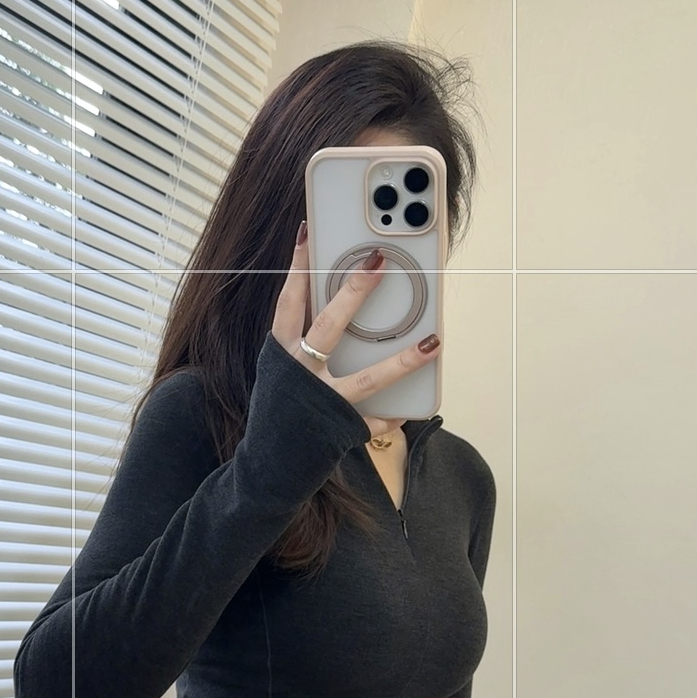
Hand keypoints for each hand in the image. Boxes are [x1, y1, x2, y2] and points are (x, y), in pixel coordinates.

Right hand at [273, 225, 440, 440]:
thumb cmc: (278, 407)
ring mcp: (321, 401)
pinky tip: (408, 410)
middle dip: (354, 293)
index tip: (308, 233)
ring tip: (432, 343)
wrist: (264, 464)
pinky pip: (372, 420)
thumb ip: (302, 340)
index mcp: (281, 352)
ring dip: (402, 361)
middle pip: (328, 326)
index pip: (289, 301)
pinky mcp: (338, 429)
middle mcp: (300, 373)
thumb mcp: (279, 369)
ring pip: (367, 379)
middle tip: (378, 263)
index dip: (298, 267)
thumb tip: (337, 306)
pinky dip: (390, 416)